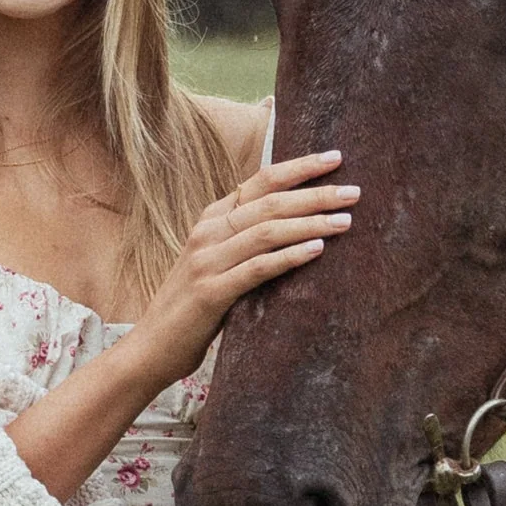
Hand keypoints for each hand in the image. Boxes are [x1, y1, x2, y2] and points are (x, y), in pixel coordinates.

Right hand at [133, 148, 354, 380]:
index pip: (260, 181)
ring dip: (310, 223)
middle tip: (354, 192)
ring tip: (345, 221)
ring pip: (267, 231)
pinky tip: (317, 249)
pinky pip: (257, 268)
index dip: (299, 167)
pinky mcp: (211, 293)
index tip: (335, 158)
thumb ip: (246, 242)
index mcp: (210, 220)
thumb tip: (298, 226)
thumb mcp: (217, 263)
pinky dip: (289, 256)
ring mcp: (207, 261)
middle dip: (316, 194)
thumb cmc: (193, 307)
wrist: (151, 347)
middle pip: (270, 202)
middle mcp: (207, 233)